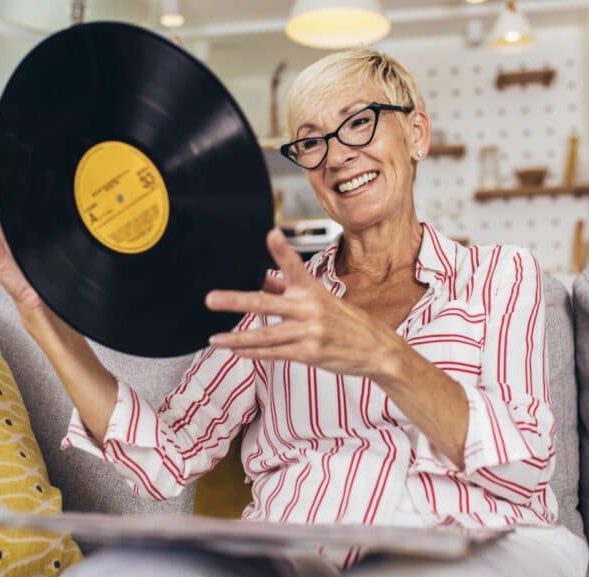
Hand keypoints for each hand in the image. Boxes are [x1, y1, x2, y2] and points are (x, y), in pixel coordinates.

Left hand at [205, 229, 404, 379]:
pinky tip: (237, 351)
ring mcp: (309, 332)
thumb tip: (265, 282)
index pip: (294, 266)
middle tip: (211, 298)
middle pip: (266, 303)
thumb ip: (292, 292)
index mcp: (314, 291)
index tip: (271, 234)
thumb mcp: (324, 300)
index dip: (282, 250)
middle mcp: (310, 309)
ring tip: (215, 338)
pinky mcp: (309, 353)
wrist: (377, 349)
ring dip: (236, 338)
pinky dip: (253, 352)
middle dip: (236, 301)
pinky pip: (274, 353)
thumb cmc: (349, 323)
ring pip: (265, 335)